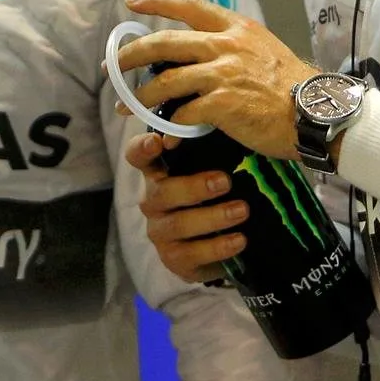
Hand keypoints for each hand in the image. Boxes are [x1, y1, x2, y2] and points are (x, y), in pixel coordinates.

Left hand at [113, 0, 317, 159]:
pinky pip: (183, 113)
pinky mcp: (223, 103)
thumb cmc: (292, 87)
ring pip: (166, 80)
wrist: (317, 112)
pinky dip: (170, 126)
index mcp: (235, 27)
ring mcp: (223, 73)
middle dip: (131, 55)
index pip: (188, 6)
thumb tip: (202, 53)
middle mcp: (225, 45)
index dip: (157, 2)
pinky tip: (166, 135)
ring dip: (141, 97)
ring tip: (126, 108)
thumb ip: (232, 46)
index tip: (132, 2)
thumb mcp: (263, 50)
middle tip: (112, 68)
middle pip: (164, 42)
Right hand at [125, 132, 248, 283]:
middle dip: (194, 187)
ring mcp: (160, 232)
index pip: (137, 156)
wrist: (221, 246)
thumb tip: (229, 121)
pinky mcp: (173, 259)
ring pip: (179, 224)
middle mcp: (153, 201)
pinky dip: (218, 246)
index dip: (142, 149)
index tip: (158, 141)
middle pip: (161, 192)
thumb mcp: (212, 169)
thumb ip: (211, 149)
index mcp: (157, 173)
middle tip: (225, 181)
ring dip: (212, 217)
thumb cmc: (215, 196)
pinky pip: (192, 254)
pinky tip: (240, 239)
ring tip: (242, 210)